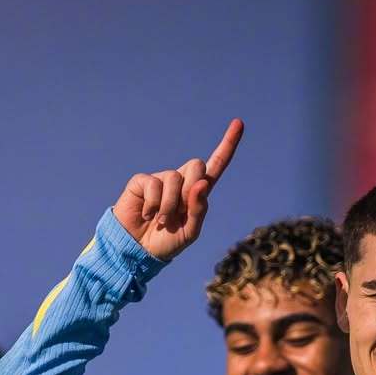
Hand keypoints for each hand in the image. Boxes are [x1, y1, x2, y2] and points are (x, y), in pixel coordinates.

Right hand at [112, 118, 243, 262]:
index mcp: (196, 193)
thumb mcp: (189, 232)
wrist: (137, 251)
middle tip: (179, 212)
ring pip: (175, 178)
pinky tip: (146, 214)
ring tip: (161, 220)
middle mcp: (180, 181)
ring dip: (170, 206)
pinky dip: (152, 205)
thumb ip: (198, 210)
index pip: (215, 166)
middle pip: (196, 165)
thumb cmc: (165, 242)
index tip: (239, 123)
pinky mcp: (142, 181)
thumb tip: (201, 183)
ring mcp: (161, 179)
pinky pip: (154, 185)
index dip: (227, 145)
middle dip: (191, 189)